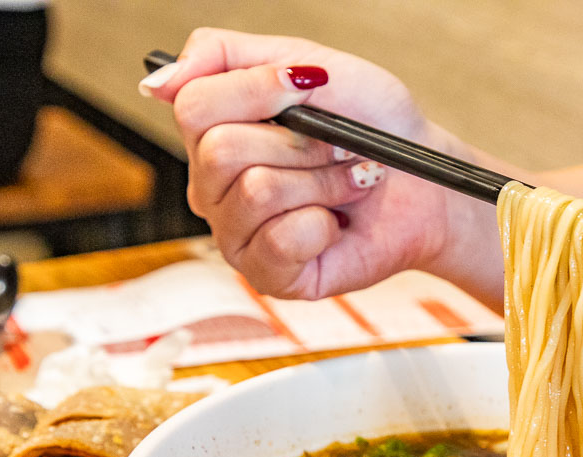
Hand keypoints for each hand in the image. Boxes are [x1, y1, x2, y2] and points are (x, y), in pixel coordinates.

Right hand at [139, 28, 483, 299]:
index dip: (258, 91)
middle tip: (335, 148)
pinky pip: (280, 241)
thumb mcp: (308, 63)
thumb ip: (224, 55)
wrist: (426, 182)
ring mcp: (238, 236)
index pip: (193, 106)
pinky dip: (325, 224)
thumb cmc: (372, 125)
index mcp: (213, 134)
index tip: (309, 87)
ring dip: (322, 182)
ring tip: (345, 184)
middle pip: (221, 152)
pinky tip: (337, 223)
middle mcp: (214, 189)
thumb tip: (157, 83)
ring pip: (257, 192)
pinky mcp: (270, 276)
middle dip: (299, 143)